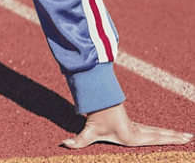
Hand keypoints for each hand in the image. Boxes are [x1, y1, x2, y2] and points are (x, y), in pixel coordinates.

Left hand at [62, 102, 192, 148]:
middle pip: (160, 134)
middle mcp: (138, 131)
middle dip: (175, 137)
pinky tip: (171, 134)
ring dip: (172, 134)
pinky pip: (153, 130)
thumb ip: (78, 140)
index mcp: (132, 136)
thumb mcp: (87, 131)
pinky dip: (163, 132)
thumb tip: (64, 144)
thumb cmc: (94, 118)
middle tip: (190, 138)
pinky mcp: (134, 126)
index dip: (169, 139)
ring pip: (158, 131)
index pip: (154, 138)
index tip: (183, 139)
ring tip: (188, 136)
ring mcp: (137, 128)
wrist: (96, 102)